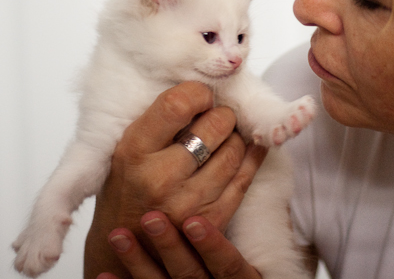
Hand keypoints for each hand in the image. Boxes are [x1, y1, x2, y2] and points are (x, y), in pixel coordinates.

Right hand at [84, 82, 266, 277]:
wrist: (130, 240)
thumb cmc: (128, 185)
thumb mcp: (129, 146)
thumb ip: (160, 120)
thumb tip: (204, 92)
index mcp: (135, 150)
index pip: (177, 104)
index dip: (198, 93)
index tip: (202, 97)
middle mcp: (161, 177)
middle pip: (216, 125)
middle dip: (222, 115)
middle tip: (217, 118)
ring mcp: (189, 202)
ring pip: (235, 150)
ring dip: (235, 137)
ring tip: (224, 138)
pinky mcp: (213, 219)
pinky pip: (245, 178)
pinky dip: (252, 157)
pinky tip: (249, 147)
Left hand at [96, 211, 261, 278]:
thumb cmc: (226, 260)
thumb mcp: (241, 244)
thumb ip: (240, 212)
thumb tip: (250, 164)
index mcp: (234, 274)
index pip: (229, 266)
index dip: (215, 247)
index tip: (194, 222)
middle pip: (192, 275)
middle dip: (172, 248)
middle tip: (152, 219)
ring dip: (139, 262)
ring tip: (120, 235)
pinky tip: (104, 274)